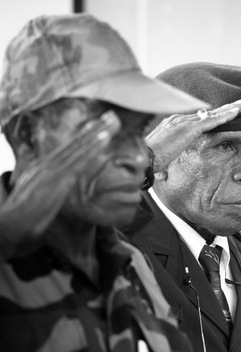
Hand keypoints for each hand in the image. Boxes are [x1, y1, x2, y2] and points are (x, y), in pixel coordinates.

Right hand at [0, 111, 119, 257]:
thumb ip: (50, 189)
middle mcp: (48, 165)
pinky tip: (104, 140)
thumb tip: (62, 185)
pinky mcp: (58, 180)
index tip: (100, 126)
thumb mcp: (40, 198)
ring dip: (95, 134)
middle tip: (112, 117)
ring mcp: (52, 171)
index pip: (68, 149)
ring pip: (78, 148)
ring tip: (112, 123)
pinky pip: (79, 161)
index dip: (85, 137)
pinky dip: (91, 149)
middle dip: (94, 129)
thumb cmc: (25, 216)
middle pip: (75, 143)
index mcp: (43, 169)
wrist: (10, 228)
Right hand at [146, 99, 240, 171]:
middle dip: (223, 108)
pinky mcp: (189, 129)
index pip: (197, 118)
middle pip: (206, 112)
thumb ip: (165, 163)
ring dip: (228, 109)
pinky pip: (212, 121)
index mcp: (172, 125)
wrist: (143, 159)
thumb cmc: (148, 162)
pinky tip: (236, 113)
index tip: (223, 113)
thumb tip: (164, 175)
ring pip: (212, 114)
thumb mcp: (160, 160)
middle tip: (238, 104)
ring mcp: (184, 122)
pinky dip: (225, 116)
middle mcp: (178, 119)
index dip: (211, 115)